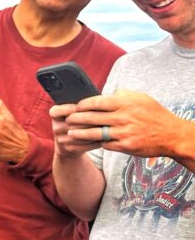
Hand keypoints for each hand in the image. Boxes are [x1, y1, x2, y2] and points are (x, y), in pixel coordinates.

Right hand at [49, 101, 102, 157]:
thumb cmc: (77, 120)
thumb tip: (95, 100)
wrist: (69, 142)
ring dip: (96, 130)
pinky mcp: (69, 149)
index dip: (69, 108)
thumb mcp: (74, 111)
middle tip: (104, 115)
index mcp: (55, 115)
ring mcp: (61, 140)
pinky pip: (85, 145)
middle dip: (90, 119)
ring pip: (81, 134)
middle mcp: (56, 127)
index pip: (57, 111)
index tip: (81, 106)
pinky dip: (97, 141)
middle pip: (73, 122)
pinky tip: (105, 137)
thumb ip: (81, 106)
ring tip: (108, 126)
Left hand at [66, 90, 192, 157]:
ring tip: (70, 132)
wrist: (172, 135)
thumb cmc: (154, 114)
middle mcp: (123, 118)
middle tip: (66, 119)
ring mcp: (124, 133)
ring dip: (80, 133)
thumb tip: (106, 93)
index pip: (97, 102)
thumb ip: (122, 95)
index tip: (75, 106)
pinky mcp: (125, 146)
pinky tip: (86, 142)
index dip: (83, 104)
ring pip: (95, 133)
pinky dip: (95, 143)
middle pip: (92, 117)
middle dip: (76, 118)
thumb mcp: (141, 98)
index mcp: (125, 104)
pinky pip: (105, 144)